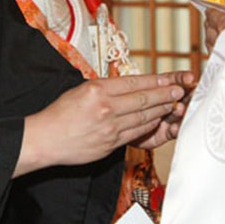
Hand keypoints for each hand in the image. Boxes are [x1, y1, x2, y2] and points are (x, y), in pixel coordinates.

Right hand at [15, 71, 193, 176]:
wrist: (46, 139)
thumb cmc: (60, 113)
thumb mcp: (81, 89)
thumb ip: (105, 88)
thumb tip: (128, 86)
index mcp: (98, 90)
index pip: (134, 82)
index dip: (155, 81)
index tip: (169, 79)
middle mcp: (106, 107)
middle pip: (143, 100)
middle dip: (164, 95)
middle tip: (179, 91)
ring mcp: (110, 128)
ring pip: (143, 118)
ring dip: (160, 111)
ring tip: (172, 105)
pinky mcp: (111, 144)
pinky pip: (135, 133)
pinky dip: (148, 126)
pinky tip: (155, 121)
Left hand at [204, 0, 224, 53]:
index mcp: (222, 24)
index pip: (212, 14)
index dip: (211, 11)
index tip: (210, 9)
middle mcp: (216, 38)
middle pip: (208, 28)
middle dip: (210, 23)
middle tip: (212, 20)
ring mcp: (217, 53)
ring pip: (209, 42)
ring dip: (211, 38)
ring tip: (215, 36)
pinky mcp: (220, 65)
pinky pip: (213, 55)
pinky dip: (215, 51)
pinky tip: (220, 53)